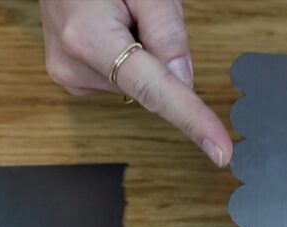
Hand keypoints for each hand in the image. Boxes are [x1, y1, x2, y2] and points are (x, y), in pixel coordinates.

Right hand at [39, 0, 232, 166]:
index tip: (220, 151)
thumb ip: (168, 32)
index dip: (192, 120)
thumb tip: (184, 83)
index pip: (154, 91)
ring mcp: (67, 74)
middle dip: (159, 53)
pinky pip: (119, 78)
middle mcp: (73, 65)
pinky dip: (126, 58)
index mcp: (89, 38)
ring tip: (119, 13)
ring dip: (141, 53)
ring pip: (136, 83)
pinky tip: (110, 28)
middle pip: (148, 85)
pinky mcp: (70, 77)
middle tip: (139, 12)